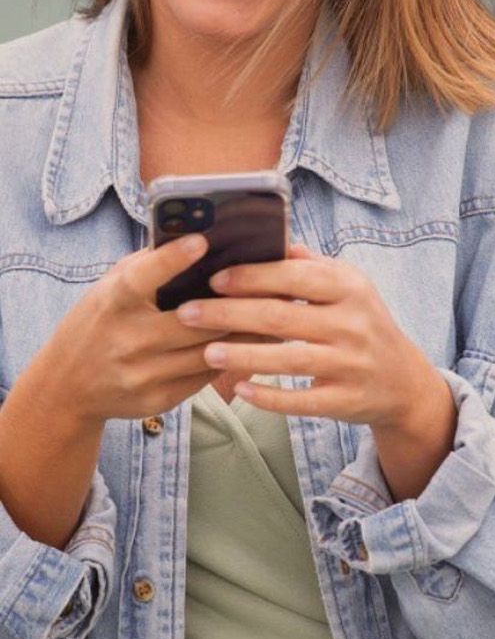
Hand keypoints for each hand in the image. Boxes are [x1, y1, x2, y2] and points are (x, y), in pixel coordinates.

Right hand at [32, 230, 270, 427]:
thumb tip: (199, 239)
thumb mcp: (109, 289)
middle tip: (278, 285)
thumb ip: (147, 267)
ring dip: (250, 334)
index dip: (171, 259)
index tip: (202, 241)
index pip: (142, 278)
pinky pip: (207, 376)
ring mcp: (142, 374)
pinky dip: (234, 357)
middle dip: (239, 303)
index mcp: (112, 304)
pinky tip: (260, 345)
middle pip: (194, 320)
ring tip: (282, 315)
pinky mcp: (158, 399)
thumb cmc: (99, 322)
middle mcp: (126, 340)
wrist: (67, 386)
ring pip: (211, 351)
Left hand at [173, 240, 445, 429]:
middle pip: (282, 317)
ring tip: (206, 352)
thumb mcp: (350, 287)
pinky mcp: (346, 400)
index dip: (252, 277)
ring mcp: (351, 364)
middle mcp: (353, 324)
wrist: (403, 381)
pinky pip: (301, 400)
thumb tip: (270, 239)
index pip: (295, 277)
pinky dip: (269, 396)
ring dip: (242, 355)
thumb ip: (311, 265)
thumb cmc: (363, 324)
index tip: (213, 278)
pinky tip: (239, 390)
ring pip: (288, 359)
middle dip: (229, 314)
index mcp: (350, 289)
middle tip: (187, 313)